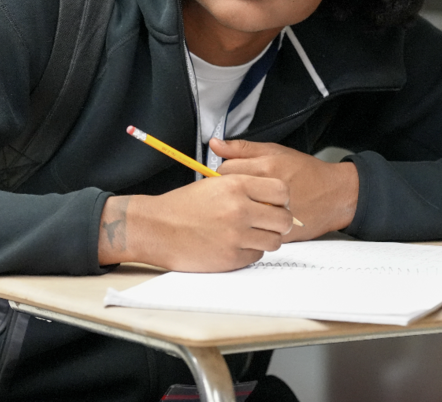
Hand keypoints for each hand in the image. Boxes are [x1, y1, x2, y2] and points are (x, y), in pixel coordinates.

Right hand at [98, 174, 292, 271]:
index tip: (275, 203)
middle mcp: (239, 210)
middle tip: (268, 222)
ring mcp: (236, 236)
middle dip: (279, 222)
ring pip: (274, 241)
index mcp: (236, 185)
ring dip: (266, 238)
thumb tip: (272, 196)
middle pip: (284, 219)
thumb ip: (245, 187)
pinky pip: (256, 256)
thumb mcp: (214, 183)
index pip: (281, 191)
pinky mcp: (231, 258)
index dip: (282, 199)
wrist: (157, 228)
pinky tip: (234, 244)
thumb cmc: (183, 205)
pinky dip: (250, 251)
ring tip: (251, 233)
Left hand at [211, 138, 358, 241]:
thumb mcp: (275, 151)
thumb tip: (215, 144)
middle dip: (230, 192)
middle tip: (238, 191)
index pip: (224, 170)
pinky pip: (252, 230)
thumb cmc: (307, 173)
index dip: (224, 172)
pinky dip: (252, 224)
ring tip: (248, 204)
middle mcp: (267, 191)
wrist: (334, 195)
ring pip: (239, 214)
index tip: (229, 175)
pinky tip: (257, 217)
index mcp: (265, 168)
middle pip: (229, 193)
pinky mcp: (277, 232)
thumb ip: (242, 148)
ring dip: (240, 210)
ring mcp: (272, 214)